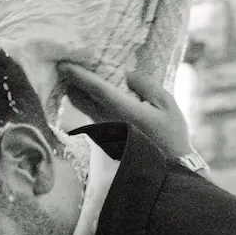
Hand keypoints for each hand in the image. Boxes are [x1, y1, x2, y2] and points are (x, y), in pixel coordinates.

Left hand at [59, 65, 195, 159]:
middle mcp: (108, 122)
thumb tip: (128, 75)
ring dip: (80, 91)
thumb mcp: (167, 105)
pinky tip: (95, 92)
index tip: (64, 64)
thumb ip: (147, 85)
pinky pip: (91, 114)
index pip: (96, 90)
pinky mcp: (105, 138)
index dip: (79, 76)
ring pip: (84, 107)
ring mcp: (104, 132)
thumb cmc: (171, 136)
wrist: (169, 169)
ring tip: (81, 74)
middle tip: (69, 65)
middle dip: (72, 82)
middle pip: (80, 99)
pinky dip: (89, 101)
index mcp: (123, 111)